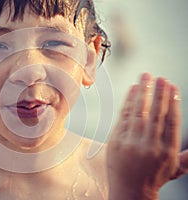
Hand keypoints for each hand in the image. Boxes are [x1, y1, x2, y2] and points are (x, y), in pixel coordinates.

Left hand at [107, 73, 187, 199]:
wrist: (129, 191)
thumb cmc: (153, 177)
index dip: (173, 102)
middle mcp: (150, 147)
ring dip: (142, 92)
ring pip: (139, 113)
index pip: (171, 122)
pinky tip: (132, 90)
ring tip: (146, 77)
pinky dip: (128, 102)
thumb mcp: (174, 169)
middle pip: (155, 114)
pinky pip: (123, 117)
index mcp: (167, 151)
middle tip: (160, 77)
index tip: (173, 87)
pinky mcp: (116, 141)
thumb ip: (187, 156)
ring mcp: (131, 144)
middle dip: (158, 93)